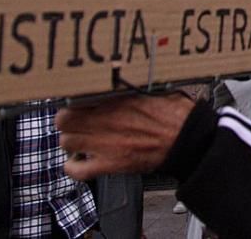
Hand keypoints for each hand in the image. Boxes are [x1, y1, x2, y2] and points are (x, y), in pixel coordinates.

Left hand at [57, 93, 194, 180]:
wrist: (186, 139)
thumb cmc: (175, 115)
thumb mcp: (153, 88)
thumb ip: (132, 86)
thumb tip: (122, 79)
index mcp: (116, 100)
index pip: (75, 97)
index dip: (74, 100)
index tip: (77, 102)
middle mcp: (105, 121)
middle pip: (63, 120)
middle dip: (68, 119)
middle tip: (76, 119)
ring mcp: (104, 144)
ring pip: (66, 143)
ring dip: (71, 140)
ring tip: (81, 139)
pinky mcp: (110, 165)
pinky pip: (77, 170)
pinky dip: (74, 167)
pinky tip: (80, 161)